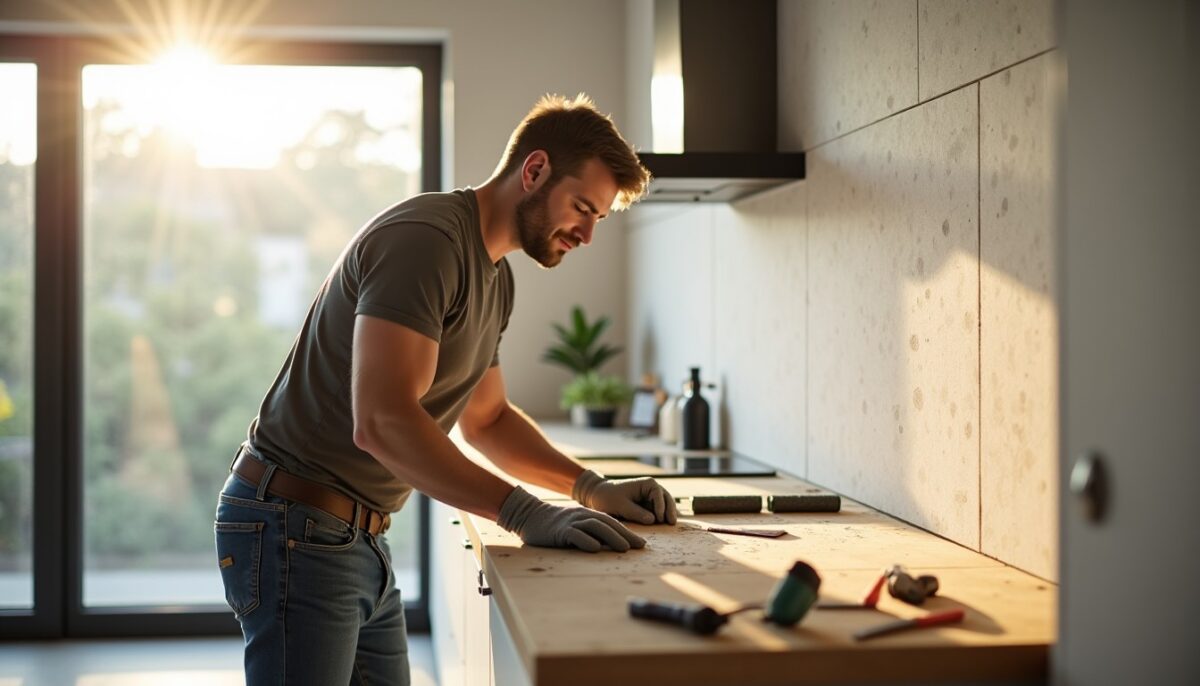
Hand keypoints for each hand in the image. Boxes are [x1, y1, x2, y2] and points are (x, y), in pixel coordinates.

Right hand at [497, 486, 645, 552]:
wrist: (530, 515)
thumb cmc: (555, 525)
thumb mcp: (575, 526)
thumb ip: (590, 533)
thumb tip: (608, 546)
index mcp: (589, 516)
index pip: (613, 523)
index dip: (628, 533)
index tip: (642, 544)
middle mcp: (583, 517)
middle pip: (609, 524)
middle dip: (627, 535)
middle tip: (641, 547)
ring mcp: (572, 523)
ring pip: (596, 528)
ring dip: (612, 537)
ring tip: (624, 548)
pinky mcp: (560, 531)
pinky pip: (575, 535)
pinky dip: (586, 541)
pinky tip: (596, 549)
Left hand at [572, 469, 678, 524]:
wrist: (599, 496)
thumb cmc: (608, 498)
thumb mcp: (621, 505)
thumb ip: (636, 512)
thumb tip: (653, 520)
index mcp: (647, 484)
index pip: (659, 494)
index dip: (661, 506)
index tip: (659, 518)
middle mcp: (653, 489)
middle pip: (667, 499)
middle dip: (670, 510)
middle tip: (672, 523)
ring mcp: (652, 498)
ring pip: (666, 506)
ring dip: (668, 515)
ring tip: (671, 526)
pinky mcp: (649, 507)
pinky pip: (659, 512)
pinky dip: (663, 518)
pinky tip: (666, 527)